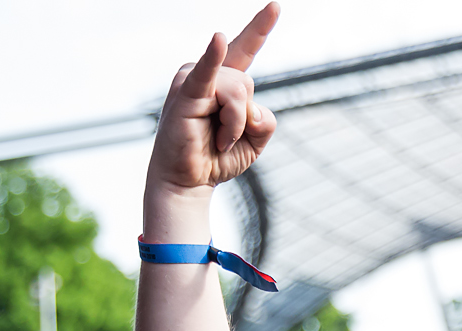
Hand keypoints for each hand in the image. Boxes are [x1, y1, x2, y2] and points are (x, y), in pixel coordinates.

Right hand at [147, 3, 279, 197]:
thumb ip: (265, 121)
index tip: (275, 6)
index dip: (260, 27)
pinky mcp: (186, 93)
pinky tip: (217, 39)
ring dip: (234, 126)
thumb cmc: (217, 158)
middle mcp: (209, 73)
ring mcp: (194, 79)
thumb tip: (254, 107)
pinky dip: (213, 57)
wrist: (188, 181)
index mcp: (226, 81)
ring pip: (238, 90)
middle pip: (247, 83)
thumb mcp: (255, 141)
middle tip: (225, 141)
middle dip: (245, 120)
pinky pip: (206, 72)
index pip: (246, 48)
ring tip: (217, 141)